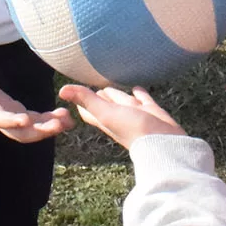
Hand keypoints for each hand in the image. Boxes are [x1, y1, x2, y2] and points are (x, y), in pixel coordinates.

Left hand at [59, 84, 185, 148]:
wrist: (163, 142)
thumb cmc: (133, 129)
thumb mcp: (106, 113)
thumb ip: (87, 100)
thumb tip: (62, 90)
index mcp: (104, 118)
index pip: (88, 108)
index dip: (80, 100)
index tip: (73, 91)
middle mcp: (118, 116)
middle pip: (105, 102)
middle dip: (99, 93)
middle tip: (92, 83)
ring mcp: (135, 113)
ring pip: (123, 99)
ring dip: (118, 92)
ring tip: (114, 82)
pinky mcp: (151, 111)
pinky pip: (142, 99)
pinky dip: (139, 93)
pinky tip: (137, 87)